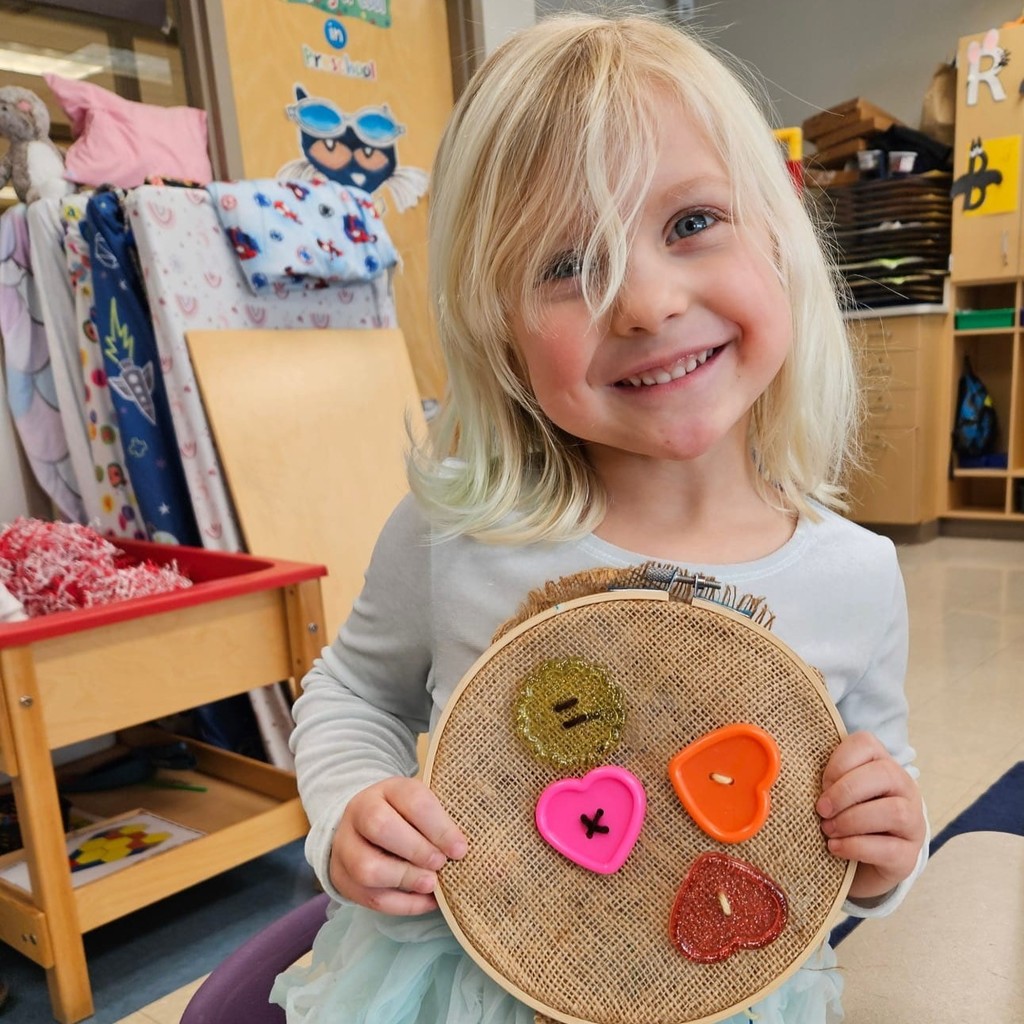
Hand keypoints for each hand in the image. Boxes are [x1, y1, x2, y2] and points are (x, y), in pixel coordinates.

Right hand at [330, 776, 467, 914]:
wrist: (361, 826)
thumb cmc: (404, 817)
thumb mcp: (421, 807)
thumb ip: (439, 823)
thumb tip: (460, 851)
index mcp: (387, 789)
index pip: (412, 799)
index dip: (438, 826)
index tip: (459, 848)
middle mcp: (359, 813)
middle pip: (380, 826)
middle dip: (416, 849)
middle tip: (441, 864)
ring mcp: (345, 847)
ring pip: (367, 867)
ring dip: (405, 879)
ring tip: (431, 883)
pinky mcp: (343, 878)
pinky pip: (369, 897)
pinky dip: (402, 904)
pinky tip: (425, 901)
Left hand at [816, 730, 925, 901]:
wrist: (865, 860)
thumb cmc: (845, 814)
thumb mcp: (835, 790)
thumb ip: (823, 777)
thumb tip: (789, 772)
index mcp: (883, 763)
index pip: (866, 744)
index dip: (839, 762)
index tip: (821, 783)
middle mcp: (905, 788)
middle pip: (884, 774)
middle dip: (845, 792)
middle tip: (821, 809)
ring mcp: (913, 822)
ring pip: (893, 812)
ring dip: (851, 820)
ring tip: (828, 829)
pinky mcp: (909, 856)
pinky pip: (889, 849)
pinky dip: (855, 847)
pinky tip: (835, 847)